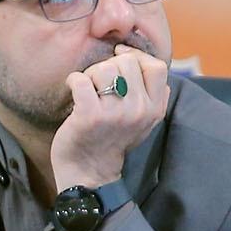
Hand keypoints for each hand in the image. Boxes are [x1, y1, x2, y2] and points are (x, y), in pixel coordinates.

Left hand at [49, 44, 169, 191]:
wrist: (89, 173)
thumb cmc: (112, 140)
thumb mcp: (143, 121)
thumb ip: (152, 95)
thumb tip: (148, 63)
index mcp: (155, 109)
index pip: (157, 66)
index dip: (137, 57)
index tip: (120, 62)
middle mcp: (139, 110)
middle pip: (127, 62)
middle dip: (109, 66)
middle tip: (99, 83)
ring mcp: (114, 113)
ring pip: (104, 68)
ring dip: (91, 74)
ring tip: (88, 90)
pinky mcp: (89, 116)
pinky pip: (81, 80)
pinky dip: (73, 80)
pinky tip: (73, 90)